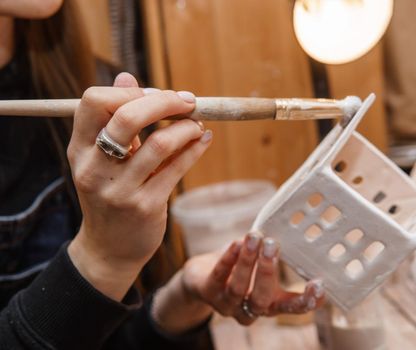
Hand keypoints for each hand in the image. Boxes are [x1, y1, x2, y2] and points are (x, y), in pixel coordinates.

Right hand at [67, 73, 211, 300]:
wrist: (109, 248)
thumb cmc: (110, 194)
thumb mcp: (102, 158)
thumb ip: (115, 118)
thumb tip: (127, 77)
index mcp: (79, 149)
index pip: (93, 101)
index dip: (129, 92)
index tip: (155, 94)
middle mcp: (93, 168)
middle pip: (127, 117)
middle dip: (165, 102)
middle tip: (188, 102)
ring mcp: (119, 190)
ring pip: (160, 143)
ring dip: (186, 127)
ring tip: (197, 124)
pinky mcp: (146, 206)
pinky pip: (177, 168)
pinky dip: (195, 148)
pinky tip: (203, 140)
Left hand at [151, 233, 324, 333]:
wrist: (200, 278)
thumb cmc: (239, 267)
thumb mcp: (260, 263)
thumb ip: (275, 253)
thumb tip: (296, 223)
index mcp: (270, 304)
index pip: (292, 307)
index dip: (306, 300)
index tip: (319, 284)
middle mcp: (250, 310)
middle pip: (262, 299)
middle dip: (267, 272)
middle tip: (273, 245)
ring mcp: (227, 304)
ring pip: (238, 288)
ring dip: (247, 261)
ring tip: (255, 237)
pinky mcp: (207, 292)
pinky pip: (218, 276)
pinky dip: (228, 258)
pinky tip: (237, 242)